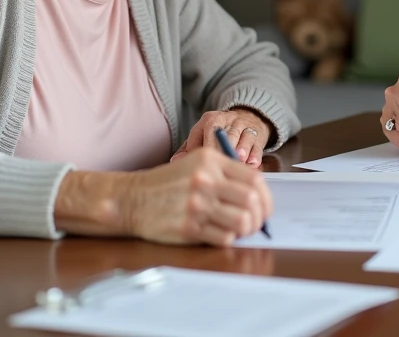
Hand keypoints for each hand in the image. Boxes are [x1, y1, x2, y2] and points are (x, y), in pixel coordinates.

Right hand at [121, 148, 272, 245]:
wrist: (132, 199)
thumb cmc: (167, 183)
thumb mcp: (195, 163)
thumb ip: (225, 172)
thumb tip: (258, 192)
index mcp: (211, 161)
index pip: (254, 179)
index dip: (266, 196)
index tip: (264, 207)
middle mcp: (205, 180)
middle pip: (252, 201)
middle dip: (260, 216)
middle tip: (256, 223)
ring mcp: (197, 205)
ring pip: (242, 221)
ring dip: (247, 230)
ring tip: (241, 230)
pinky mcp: (188, 228)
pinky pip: (224, 237)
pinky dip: (228, 238)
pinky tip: (220, 234)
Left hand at [172, 108, 270, 166]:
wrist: (248, 117)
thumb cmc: (219, 133)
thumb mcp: (202, 135)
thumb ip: (188, 149)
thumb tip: (175, 162)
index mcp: (210, 119)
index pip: (204, 132)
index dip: (203, 149)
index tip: (201, 164)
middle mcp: (228, 119)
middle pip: (225, 134)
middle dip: (223, 149)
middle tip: (220, 163)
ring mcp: (244, 126)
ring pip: (243, 137)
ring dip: (241, 150)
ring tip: (238, 159)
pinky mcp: (258, 133)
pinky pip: (257, 144)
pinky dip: (255, 155)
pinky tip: (252, 163)